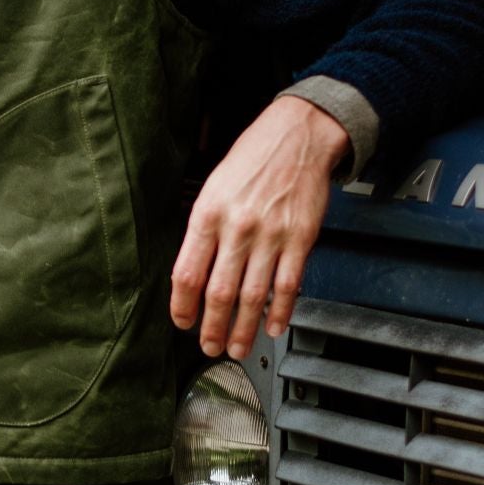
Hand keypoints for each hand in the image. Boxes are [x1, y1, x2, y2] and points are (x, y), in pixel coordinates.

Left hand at [169, 98, 348, 359]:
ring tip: (238, 348)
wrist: (297, 136)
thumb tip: (194, 274)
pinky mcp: (301, 239)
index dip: (182, 306)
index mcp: (208, 214)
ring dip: (244, 329)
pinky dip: (280, 311)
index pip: (187, 273)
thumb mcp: (213, 188)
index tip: (182, 322)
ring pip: (253, 296)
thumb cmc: (252, 160)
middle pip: (219, 293)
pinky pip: (288, 285)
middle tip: (209, 346)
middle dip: (212, 328)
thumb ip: (203, 230)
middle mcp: (237, 228)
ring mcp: (271, 236)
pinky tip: (272, 327)